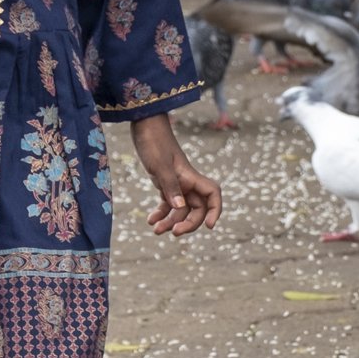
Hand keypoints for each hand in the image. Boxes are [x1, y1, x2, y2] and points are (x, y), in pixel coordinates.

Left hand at [128, 113, 222, 238]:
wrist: (143, 124)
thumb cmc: (153, 141)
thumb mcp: (160, 165)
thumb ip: (170, 186)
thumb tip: (180, 208)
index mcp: (191, 176)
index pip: (213, 195)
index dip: (215, 211)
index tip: (209, 226)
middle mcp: (187, 181)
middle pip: (197, 208)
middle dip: (188, 223)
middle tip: (173, 233)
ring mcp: (177, 182)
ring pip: (180, 209)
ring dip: (171, 221)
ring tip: (156, 230)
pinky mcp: (165, 182)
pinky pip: (168, 203)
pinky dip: (161, 213)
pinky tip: (150, 220)